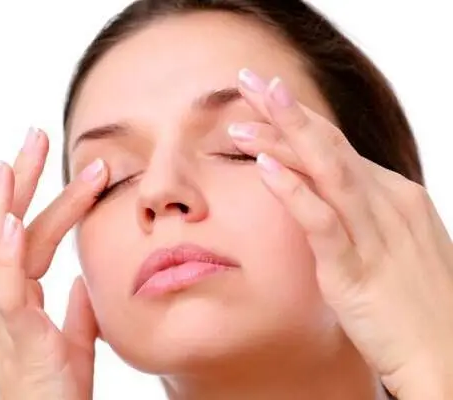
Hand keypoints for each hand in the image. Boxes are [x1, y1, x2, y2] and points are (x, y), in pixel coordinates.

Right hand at [0, 128, 107, 399]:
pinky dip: (5, 257)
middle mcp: (6, 302)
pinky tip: (13, 224)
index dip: (41, 200)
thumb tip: (80, 280)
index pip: (32, 238)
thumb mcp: (73, 342)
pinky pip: (5, 293)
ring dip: (5, 206)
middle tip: (35, 135)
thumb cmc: (58, 392)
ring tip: (12, 162)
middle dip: (20, 182)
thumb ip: (75, 310)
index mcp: (22, 299)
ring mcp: (5, 319)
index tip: (50, 161)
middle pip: (8, 231)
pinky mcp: (18, 338)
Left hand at [230, 70, 452, 398]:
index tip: (264, 97)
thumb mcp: (389, 245)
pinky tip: (265, 169)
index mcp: (393, 195)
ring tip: (244, 115)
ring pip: (325, 172)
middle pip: (329, 145)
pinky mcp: (357, 269)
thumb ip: (357, 217)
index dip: (299, 119)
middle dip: (286, 111)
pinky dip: (294, 191)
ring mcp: (374, 234)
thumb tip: (322, 197)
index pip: (338, 146)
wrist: (446, 357)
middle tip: (247, 80)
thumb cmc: (415, 303)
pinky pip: (323, 221)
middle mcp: (387, 204)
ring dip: (283, 139)